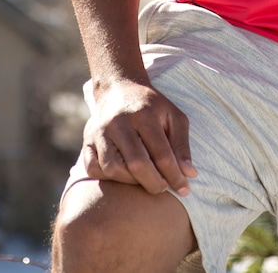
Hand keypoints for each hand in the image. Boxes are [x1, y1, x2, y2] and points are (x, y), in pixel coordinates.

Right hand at [82, 79, 197, 195]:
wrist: (119, 88)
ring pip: (113, 169)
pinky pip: (93, 168)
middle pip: (137, 163)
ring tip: (145, 180)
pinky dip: (108, 178)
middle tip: (164, 188)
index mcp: (144, 114)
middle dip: (154, 183)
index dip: (174, 175)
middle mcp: (119, 123)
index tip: (184, 190)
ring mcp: (100, 132)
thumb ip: (182, 145)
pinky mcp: (87, 140)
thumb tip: (190, 175)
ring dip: (131, 182)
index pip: (161, 153)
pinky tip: (123, 175)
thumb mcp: (173, 116)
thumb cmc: (151, 107)